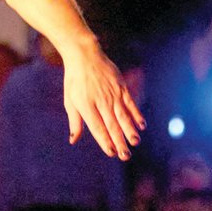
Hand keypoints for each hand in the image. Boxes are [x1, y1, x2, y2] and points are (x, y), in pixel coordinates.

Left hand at [61, 43, 143, 159]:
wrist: (84, 55)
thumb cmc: (74, 80)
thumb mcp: (70, 101)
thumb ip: (75, 122)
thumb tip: (74, 140)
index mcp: (86, 105)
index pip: (97, 127)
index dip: (104, 141)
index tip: (111, 152)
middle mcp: (100, 101)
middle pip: (111, 124)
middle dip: (119, 141)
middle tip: (125, 155)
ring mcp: (112, 94)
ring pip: (123, 115)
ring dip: (130, 130)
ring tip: (135, 142)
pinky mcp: (121, 87)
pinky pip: (130, 103)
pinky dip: (136, 114)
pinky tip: (141, 125)